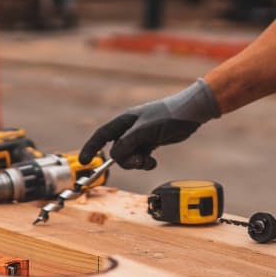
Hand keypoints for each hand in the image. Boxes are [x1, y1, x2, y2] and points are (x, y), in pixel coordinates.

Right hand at [79, 79, 220, 170]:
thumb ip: (128, 143)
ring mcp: (140, 136)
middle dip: (125, 160)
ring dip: (137, 163)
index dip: (91, 148)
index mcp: (124, 121)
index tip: (84, 162)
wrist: (191, 113)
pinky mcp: (150, 143)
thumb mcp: (145, 130)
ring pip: (129, 156)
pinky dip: (145, 162)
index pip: (102, 135)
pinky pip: (140, 157)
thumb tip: (114, 156)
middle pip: (116, 151)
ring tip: (149, 161)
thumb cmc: (168, 116)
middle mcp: (130, 128)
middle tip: (139, 161)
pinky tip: (154, 161)